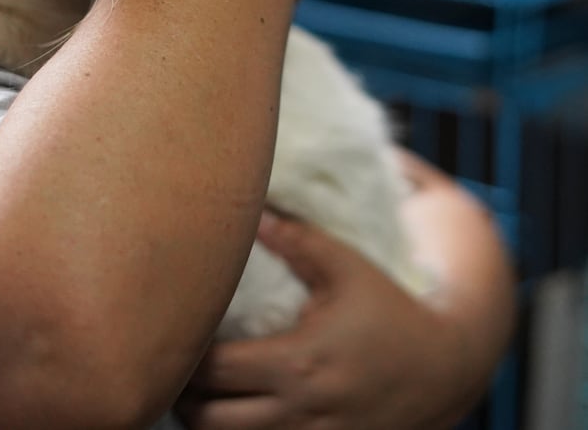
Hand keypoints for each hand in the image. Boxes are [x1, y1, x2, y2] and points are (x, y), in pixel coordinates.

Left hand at [176, 213, 481, 429]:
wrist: (444, 369)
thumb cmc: (388, 310)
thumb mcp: (345, 267)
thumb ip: (295, 240)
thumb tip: (250, 212)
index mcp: (297, 363)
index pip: (212, 370)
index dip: (183, 352)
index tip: (175, 328)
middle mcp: (300, 412)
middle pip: (209, 420)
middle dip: (184, 393)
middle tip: (175, 361)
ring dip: (206, 421)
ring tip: (197, 389)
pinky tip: (234, 410)